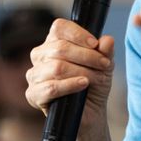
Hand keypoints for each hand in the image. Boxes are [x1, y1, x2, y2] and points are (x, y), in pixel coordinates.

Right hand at [24, 19, 115, 140]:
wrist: (91, 113)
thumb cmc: (94, 85)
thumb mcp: (104, 65)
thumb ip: (106, 51)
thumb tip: (107, 40)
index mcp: (54, 42)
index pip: (59, 27)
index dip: (77, 34)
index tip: (95, 44)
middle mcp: (40, 55)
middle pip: (60, 48)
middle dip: (87, 56)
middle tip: (104, 65)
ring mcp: (34, 75)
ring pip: (56, 67)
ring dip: (81, 72)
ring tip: (96, 78)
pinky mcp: (33, 94)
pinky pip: (51, 87)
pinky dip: (70, 85)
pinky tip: (83, 85)